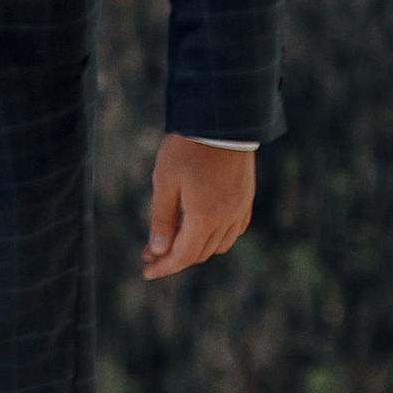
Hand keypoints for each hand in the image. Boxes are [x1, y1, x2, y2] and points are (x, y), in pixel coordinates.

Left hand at [141, 135, 255, 281]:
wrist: (222, 120)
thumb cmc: (187, 148)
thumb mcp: (165, 181)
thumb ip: (161, 219)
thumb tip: (157, 250)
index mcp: (205, 218)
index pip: (183, 256)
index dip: (164, 267)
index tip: (145, 272)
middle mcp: (227, 219)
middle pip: (200, 253)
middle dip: (174, 257)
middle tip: (150, 251)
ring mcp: (240, 209)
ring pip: (219, 244)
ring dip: (196, 247)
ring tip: (173, 239)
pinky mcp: (246, 198)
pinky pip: (234, 229)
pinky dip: (216, 235)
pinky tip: (201, 226)